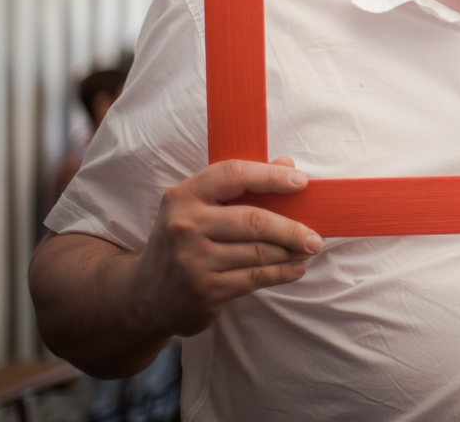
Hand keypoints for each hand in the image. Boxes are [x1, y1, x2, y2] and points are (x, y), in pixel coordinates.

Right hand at [128, 157, 321, 340]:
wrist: (144, 296)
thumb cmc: (184, 242)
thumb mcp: (199, 208)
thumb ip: (241, 185)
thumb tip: (287, 163)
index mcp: (184, 196)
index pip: (233, 175)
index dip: (270, 176)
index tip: (301, 182)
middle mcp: (185, 225)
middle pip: (254, 221)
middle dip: (291, 228)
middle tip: (315, 236)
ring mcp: (193, 260)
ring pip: (258, 252)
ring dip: (290, 252)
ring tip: (308, 250)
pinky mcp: (204, 289)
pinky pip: (255, 278)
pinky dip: (282, 273)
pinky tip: (295, 269)